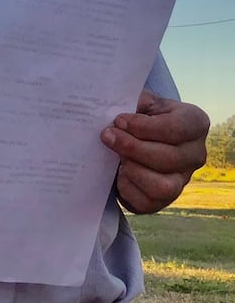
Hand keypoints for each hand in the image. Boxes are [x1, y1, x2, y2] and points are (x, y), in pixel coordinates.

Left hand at [101, 90, 209, 213]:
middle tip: (107, 136)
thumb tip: (114, 106)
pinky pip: (148, 202)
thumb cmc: (139, 117)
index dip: (144, 127)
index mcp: (195, 123)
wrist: (136, 139)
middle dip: (132, 147)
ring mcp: (182, 180)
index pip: (177, 128)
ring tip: (116, 157)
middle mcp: (195, 154)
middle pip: (169, 158)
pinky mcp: (163, 201)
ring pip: (163, 186)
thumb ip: (133, 101)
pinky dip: (128, 187)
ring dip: (133, 170)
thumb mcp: (140, 102)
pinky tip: (118, 173)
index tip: (119, 120)